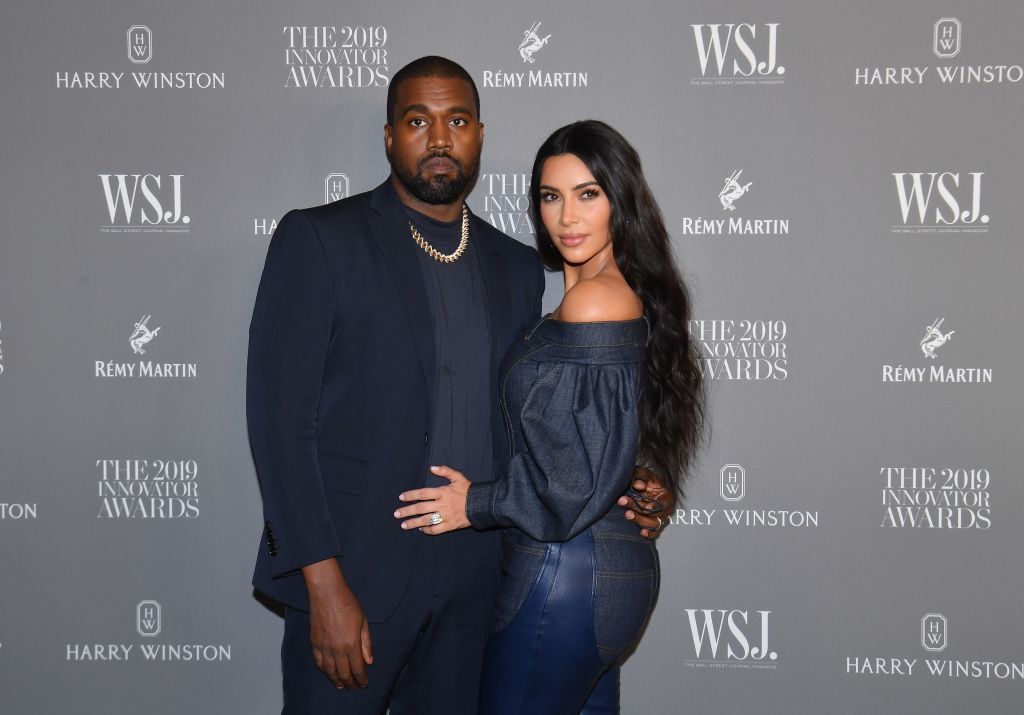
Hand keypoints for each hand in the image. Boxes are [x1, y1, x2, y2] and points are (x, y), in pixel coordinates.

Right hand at [301, 558, 372, 689]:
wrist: (327, 593)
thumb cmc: (348, 603)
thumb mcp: (363, 621)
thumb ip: (366, 643)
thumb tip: (369, 661)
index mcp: (351, 644)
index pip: (357, 668)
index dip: (361, 679)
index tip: (364, 683)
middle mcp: (336, 649)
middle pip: (343, 673)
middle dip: (350, 683)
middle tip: (354, 687)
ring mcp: (324, 647)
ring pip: (330, 671)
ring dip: (336, 680)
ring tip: (341, 685)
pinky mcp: (314, 642)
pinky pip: (319, 662)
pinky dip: (324, 670)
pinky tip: (328, 672)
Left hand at [394, 465, 471, 534]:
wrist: (481, 504)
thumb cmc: (468, 490)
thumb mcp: (458, 477)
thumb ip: (445, 471)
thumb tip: (432, 468)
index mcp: (443, 492)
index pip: (423, 493)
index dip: (411, 495)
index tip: (401, 497)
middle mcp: (442, 505)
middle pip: (421, 508)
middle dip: (407, 511)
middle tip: (396, 514)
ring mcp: (445, 516)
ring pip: (426, 520)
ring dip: (414, 522)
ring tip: (403, 525)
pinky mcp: (450, 525)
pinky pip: (436, 529)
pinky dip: (427, 530)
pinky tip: (421, 529)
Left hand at [618, 466, 675, 539]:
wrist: (645, 488)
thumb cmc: (647, 481)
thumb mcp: (645, 474)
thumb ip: (642, 476)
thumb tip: (638, 485)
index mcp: (667, 497)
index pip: (663, 503)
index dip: (654, 505)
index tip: (645, 506)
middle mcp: (666, 510)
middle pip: (653, 513)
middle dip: (637, 507)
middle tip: (622, 501)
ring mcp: (660, 520)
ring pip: (652, 523)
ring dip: (639, 519)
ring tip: (627, 514)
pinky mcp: (654, 527)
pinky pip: (654, 533)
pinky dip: (650, 534)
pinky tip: (642, 533)